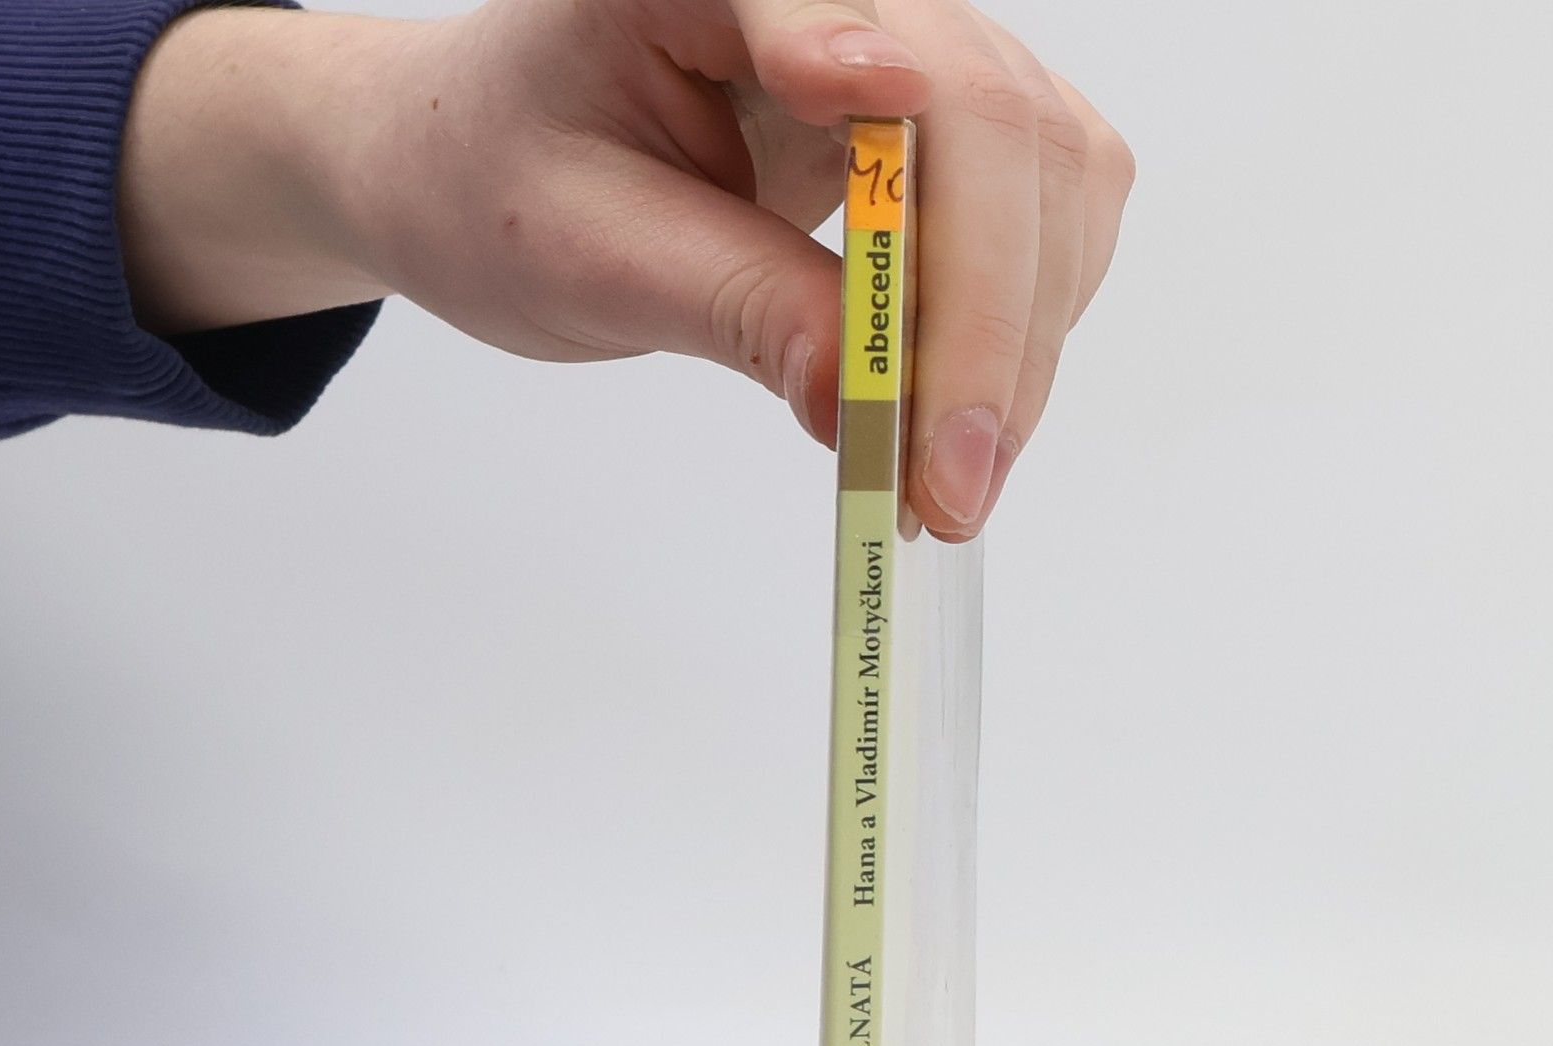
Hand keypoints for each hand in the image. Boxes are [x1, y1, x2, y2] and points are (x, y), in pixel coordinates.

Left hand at [118, 0, 1133, 537]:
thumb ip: (736, 306)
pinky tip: (958, 406)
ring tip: (947, 477)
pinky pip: (1053, 205)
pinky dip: (1025, 324)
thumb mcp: (588, 253)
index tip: (927, 384)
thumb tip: (867, 404)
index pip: (872, 49)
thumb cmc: (503, 178)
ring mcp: (919, 39)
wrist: (494, 159)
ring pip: (1057, 170)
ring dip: (1023, 341)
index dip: (931, 210)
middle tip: (948, 493)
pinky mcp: (953, 118)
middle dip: (990, 328)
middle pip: (1001, 123)